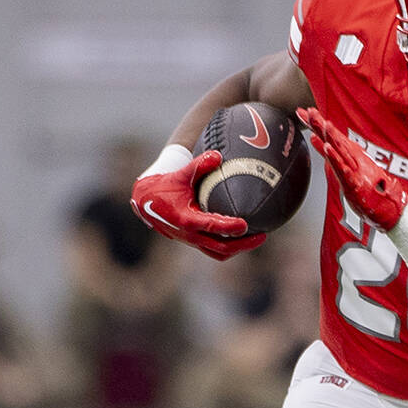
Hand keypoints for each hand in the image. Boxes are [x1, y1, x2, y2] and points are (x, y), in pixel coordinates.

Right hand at [130, 149, 266, 260]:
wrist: (145, 202)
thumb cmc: (165, 185)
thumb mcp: (180, 174)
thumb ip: (199, 165)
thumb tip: (217, 155)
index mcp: (185, 219)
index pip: (211, 226)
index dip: (228, 227)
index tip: (245, 224)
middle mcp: (189, 235)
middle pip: (220, 246)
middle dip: (242, 244)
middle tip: (262, 235)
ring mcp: (192, 241)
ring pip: (218, 252)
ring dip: (238, 249)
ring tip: (258, 239)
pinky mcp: (194, 242)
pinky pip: (214, 250)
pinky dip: (230, 247)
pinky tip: (244, 238)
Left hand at [298, 107, 407, 229]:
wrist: (391, 209)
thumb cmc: (371, 190)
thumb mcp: (345, 168)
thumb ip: (328, 153)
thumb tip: (314, 139)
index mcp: (350, 155)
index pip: (330, 136)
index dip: (317, 124)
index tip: (304, 112)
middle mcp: (353, 159)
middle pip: (334, 139)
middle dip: (321, 124)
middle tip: (309, 111)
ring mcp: (355, 170)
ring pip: (341, 150)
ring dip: (331, 136)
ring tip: (322, 123)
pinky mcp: (356, 183)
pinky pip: (344, 169)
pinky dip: (335, 158)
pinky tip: (328, 149)